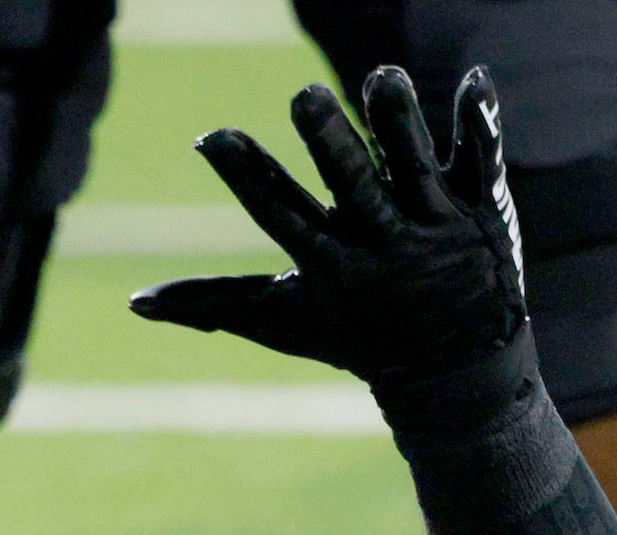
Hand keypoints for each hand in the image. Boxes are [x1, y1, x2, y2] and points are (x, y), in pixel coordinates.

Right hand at [131, 67, 525, 392]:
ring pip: (414, 162)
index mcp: (329, 263)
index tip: (212, 138)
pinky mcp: (482, 206)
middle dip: (330, 141)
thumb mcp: (283, 322)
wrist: (458, 376)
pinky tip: (475, 77)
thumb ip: (211, 304)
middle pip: (352, 182)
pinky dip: (477, 120)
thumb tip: (134, 303)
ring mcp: (435, 222)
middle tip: (304, 96)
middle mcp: (381, 240)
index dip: (245, 176)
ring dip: (400, 120)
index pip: (278, 212)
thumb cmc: (357, 341)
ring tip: (382, 78)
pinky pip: (482, 157)